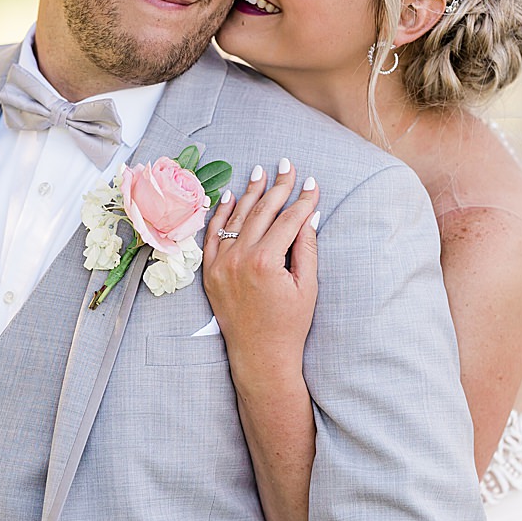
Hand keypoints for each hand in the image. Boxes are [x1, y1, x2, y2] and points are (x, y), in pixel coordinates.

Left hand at [202, 159, 320, 377]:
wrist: (260, 355)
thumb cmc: (289, 325)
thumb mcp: (307, 286)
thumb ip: (306, 248)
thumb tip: (309, 214)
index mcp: (266, 262)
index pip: (288, 220)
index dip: (302, 199)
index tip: (311, 182)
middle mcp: (239, 259)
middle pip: (262, 213)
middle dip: (277, 187)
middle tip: (287, 165)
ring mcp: (221, 265)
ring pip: (236, 220)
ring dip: (250, 194)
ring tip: (261, 172)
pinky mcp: (210, 272)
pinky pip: (213, 236)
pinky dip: (221, 215)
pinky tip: (231, 196)